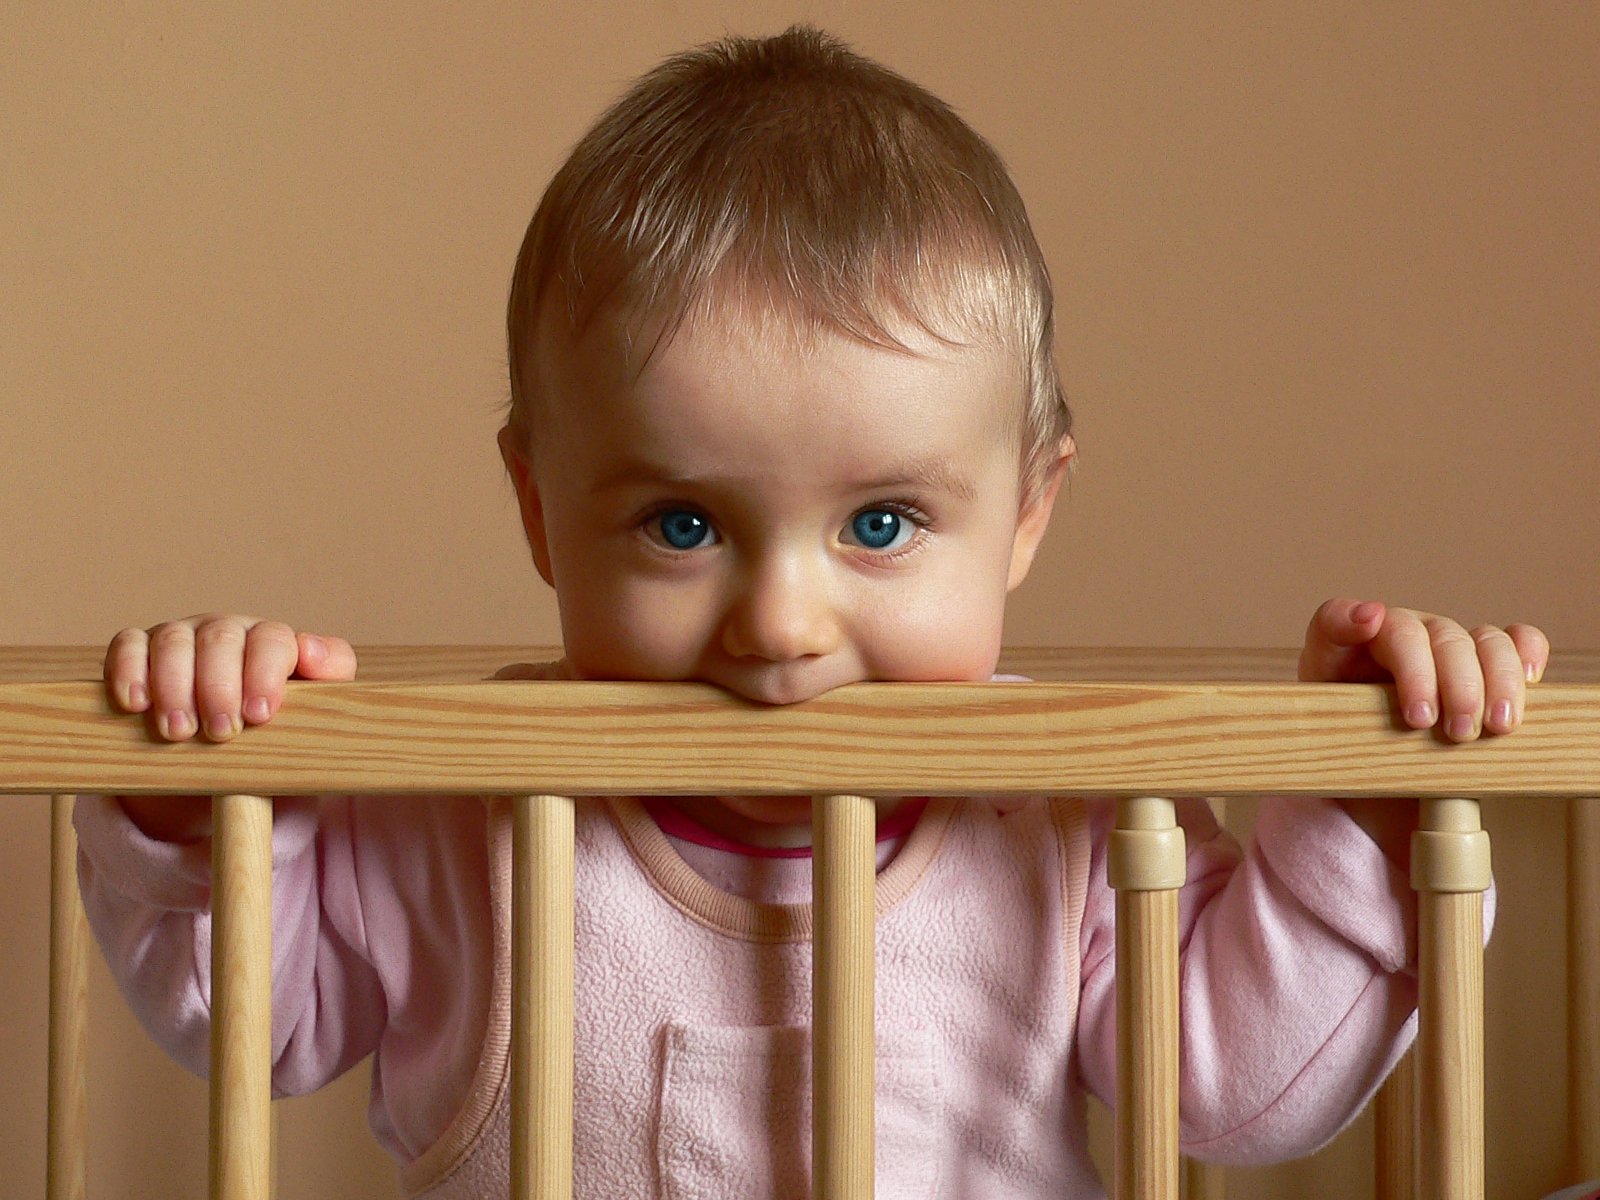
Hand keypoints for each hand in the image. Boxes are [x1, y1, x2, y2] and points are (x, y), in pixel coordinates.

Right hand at [104, 615, 355, 841]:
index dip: (265, 674)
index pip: (272, 640)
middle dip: (218, 687)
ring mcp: (180, 638)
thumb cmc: (275, 729)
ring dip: (174, 687)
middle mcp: (225, 632)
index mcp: (271, 642)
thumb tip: (310, 652)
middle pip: (220, 640)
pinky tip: (135, 704)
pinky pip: (127, 646)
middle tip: (221, 732)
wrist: (222, 753)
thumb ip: (330, 676)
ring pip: (173, 642)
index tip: (260, 715)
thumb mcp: (313, 709)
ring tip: (178, 733)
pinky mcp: (138, 652)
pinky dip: (129, 671)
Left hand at [1299, 599, 1549, 866]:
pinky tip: (1528, 683)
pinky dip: (1526, 655)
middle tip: (1449, 732)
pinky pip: (1515, 640)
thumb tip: (1335, 684)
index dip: (1350, 620)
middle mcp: (1396, 635)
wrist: (1378, 773)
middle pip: (1429, 635)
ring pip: (1480, 640)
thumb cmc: (1344, 748)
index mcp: (1342, 649)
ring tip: (1492, 728)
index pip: (1336, 620)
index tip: (1368, 623)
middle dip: (1447, 681)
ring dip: (1493, 682)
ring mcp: (1443, 644)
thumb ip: (1307, 715)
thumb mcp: (1316, 740)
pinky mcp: (1483, 662)